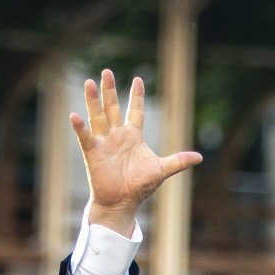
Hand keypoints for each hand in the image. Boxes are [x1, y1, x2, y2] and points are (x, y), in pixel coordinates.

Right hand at [71, 70, 200, 235]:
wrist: (122, 203)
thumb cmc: (139, 187)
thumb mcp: (161, 170)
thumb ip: (178, 161)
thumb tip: (200, 157)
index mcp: (133, 137)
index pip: (136, 111)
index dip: (137, 96)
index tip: (138, 79)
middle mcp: (117, 136)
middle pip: (113, 108)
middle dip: (110, 91)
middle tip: (106, 71)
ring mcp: (104, 143)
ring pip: (98, 116)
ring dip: (93, 101)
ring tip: (90, 83)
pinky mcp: (93, 153)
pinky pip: (85, 137)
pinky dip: (80, 127)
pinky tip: (75, 115)